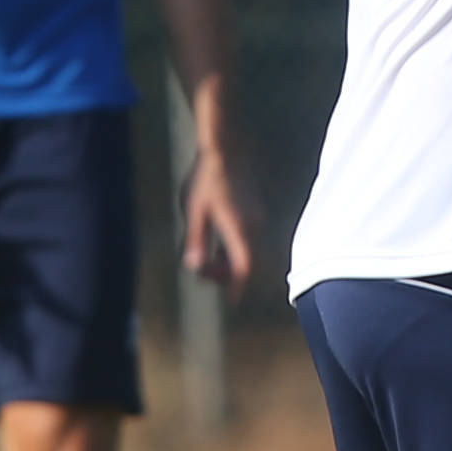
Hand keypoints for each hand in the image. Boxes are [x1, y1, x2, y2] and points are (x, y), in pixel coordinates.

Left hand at [180, 143, 260, 285]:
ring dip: (229, 259)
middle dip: (226, 273)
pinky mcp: (255, 209)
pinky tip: (216, 241)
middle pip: (246, 261)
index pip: (243, 267)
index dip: (238, 287)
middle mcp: (253, 226)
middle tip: (202, 271)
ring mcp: (257, 217)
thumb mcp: (194, 212)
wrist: (225, 148)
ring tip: (206, 258)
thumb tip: (195, 267)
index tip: (232, 301)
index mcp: (239, 229)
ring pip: (247, 249)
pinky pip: (247, 237)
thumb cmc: (206, 180)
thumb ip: (196, 241)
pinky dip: (233, 246)